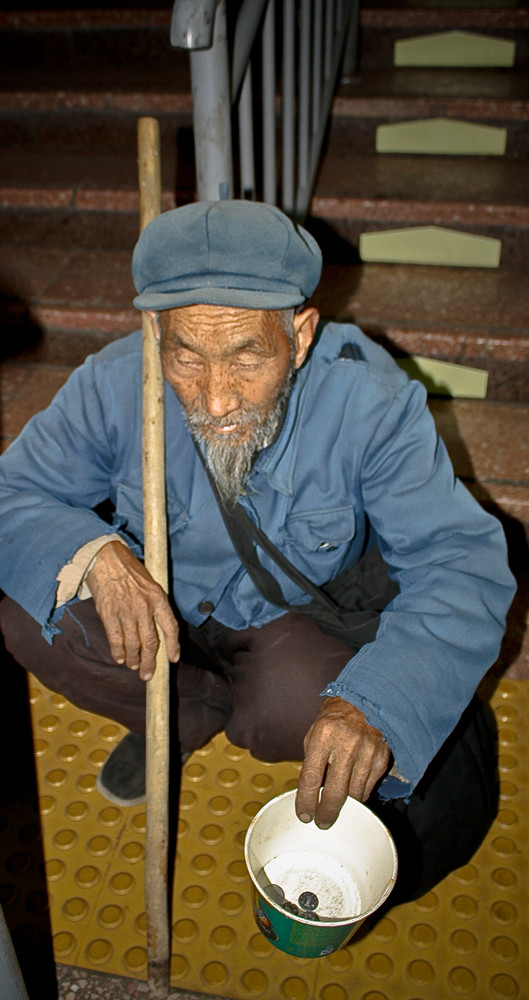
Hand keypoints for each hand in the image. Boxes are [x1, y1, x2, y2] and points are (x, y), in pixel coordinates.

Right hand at [86, 540, 179, 680]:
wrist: (106, 557)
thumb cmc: (129, 570)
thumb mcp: (150, 584)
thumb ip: (154, 605)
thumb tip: (155, 630)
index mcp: (158, 598)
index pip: (171, 627)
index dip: (173, 646)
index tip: (173, 659)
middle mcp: (145, 606)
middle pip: (151, 642)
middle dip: (150, 662)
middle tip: (147, 675)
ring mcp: (127, 611)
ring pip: (133, 644)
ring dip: (133, 659)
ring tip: (133, 666)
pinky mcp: (109, 613)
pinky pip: (116, 639)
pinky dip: (118, 652)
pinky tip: (120, 658)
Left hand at [295, 696, 390, 828]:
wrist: (366, 701)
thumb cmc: (335, 719)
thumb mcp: (315, 733)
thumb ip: (312, 761)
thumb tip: (309, 793)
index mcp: (324, 735)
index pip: (311, 778)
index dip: (306, 801)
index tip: (304, 815)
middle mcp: (347, 744)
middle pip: (335, 792)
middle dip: (327, 813)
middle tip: (322, 823)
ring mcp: (367, 753)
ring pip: (354, 795)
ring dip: (344, 806)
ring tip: (335, 808)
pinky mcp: (381, 759)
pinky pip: (367, 788)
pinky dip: (358, 795)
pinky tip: (351, 792)